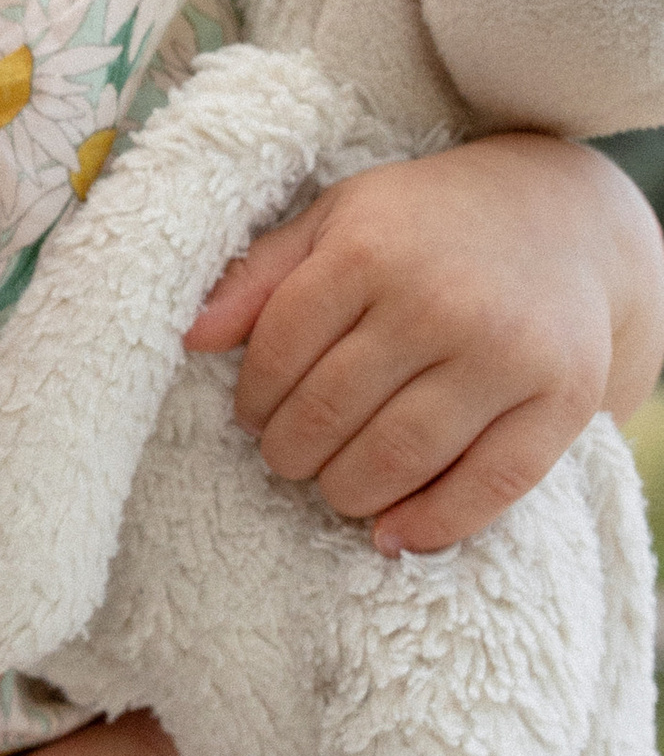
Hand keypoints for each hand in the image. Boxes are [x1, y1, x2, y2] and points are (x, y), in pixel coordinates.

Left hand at [186, 137, 663, 554]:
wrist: (565, 221)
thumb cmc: (427, 228)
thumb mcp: (340, 221)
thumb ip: (262, 275)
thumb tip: (190, 338)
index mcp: (372, 251)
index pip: (279, 354)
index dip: (253, 401)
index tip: (254, 417)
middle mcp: (440, 301)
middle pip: (329, 416)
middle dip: (292, 454)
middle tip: (292, 458)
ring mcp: (507, 354)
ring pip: (395, 461)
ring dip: (347, 493)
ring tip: (338, 485)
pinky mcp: (563, 399)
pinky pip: (487, 487)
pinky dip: (431, 525)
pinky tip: (394, 534)